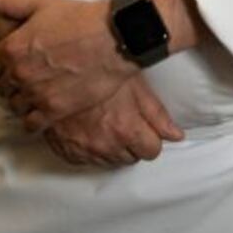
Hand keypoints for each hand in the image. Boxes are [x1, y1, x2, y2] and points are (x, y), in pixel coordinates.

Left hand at [0, 0, 132, 123]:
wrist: (114, 37)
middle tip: (26, 79)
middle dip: (10, 83)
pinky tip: (43, 111)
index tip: (8, 66)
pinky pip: (31, 124)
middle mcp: (19, 74)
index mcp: (11, 48)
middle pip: (1, 88)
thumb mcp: (41, 4)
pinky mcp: (55, 109)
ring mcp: (36, 94)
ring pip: (15, 106)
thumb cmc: (79, 18)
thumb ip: (8, 2)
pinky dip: (33, 120)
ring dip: (22, 101)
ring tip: (35, 94)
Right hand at [44, 77, 184, 168]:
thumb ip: (157, 114)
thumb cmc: (97, 72)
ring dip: (112, 147)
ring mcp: (85, 151)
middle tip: (123, 120)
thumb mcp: (134, 85)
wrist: (55, 71)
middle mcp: (106, 145)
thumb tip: (177, 135)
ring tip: (106, 123)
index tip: (144, 128)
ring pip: (110, 161)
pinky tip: (89, 130)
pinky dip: (91, 149)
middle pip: (132, 158)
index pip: (152, 151)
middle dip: (132, 143)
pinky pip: (87, 160)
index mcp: (125, 129)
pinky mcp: (67, 152)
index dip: (150, 138)